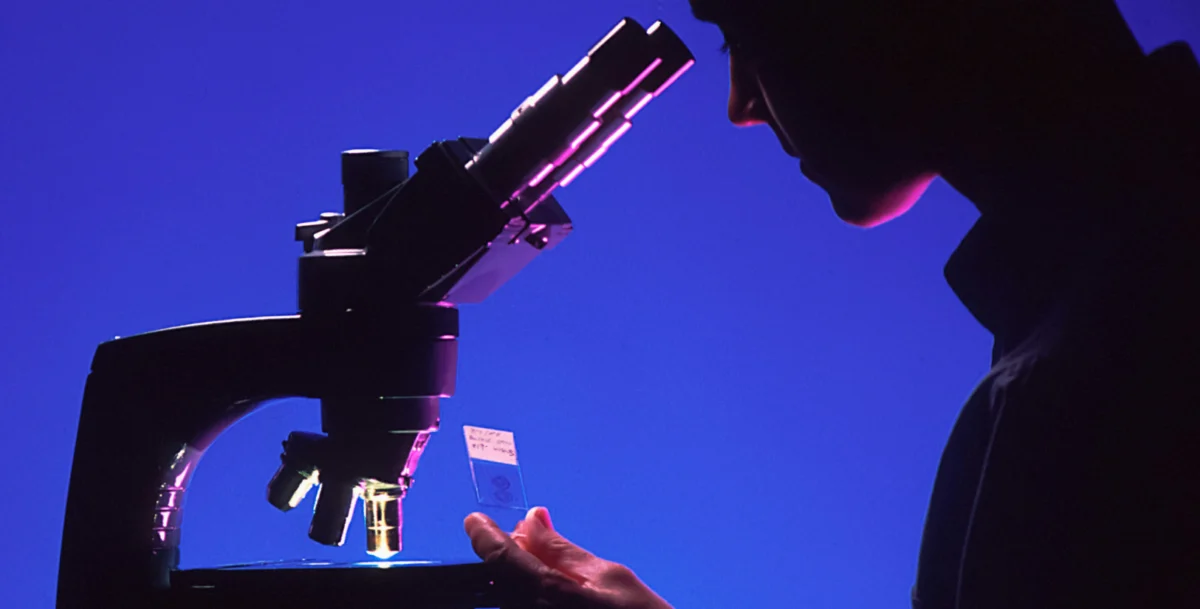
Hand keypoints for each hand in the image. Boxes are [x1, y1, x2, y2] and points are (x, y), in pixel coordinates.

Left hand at [464, 506, 672, 608]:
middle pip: (502, 580)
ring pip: (512, 599)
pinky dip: (533, 596)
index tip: (475, 521)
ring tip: (557, 574)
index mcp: (550, 594)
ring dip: (522, 581)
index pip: (500, 559)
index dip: (484, 536)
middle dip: (511, 556)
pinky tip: (557, 595)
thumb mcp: (609, 576)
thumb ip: (562, 551)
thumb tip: (531, 520)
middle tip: (531, 541)